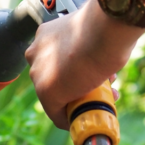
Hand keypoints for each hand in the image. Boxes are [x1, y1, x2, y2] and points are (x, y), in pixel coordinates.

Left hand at [25, 0, 142, 128]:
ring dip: (80, 101)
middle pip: (56, 78)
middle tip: (103, 87)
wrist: (104, 31)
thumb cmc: (105, 26)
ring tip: (108, 97)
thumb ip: (89, 40)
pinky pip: (55, 112)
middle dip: (79, 86)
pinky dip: (71, 118)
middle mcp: (36, 53)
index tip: (94, 73)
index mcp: (46, 34)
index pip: (57, 59)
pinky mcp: (46, 92)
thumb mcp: (93, 30)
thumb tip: (102, 46)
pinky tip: (87, 117)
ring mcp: (39, 73)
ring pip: (57, 95)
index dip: (78, 69)